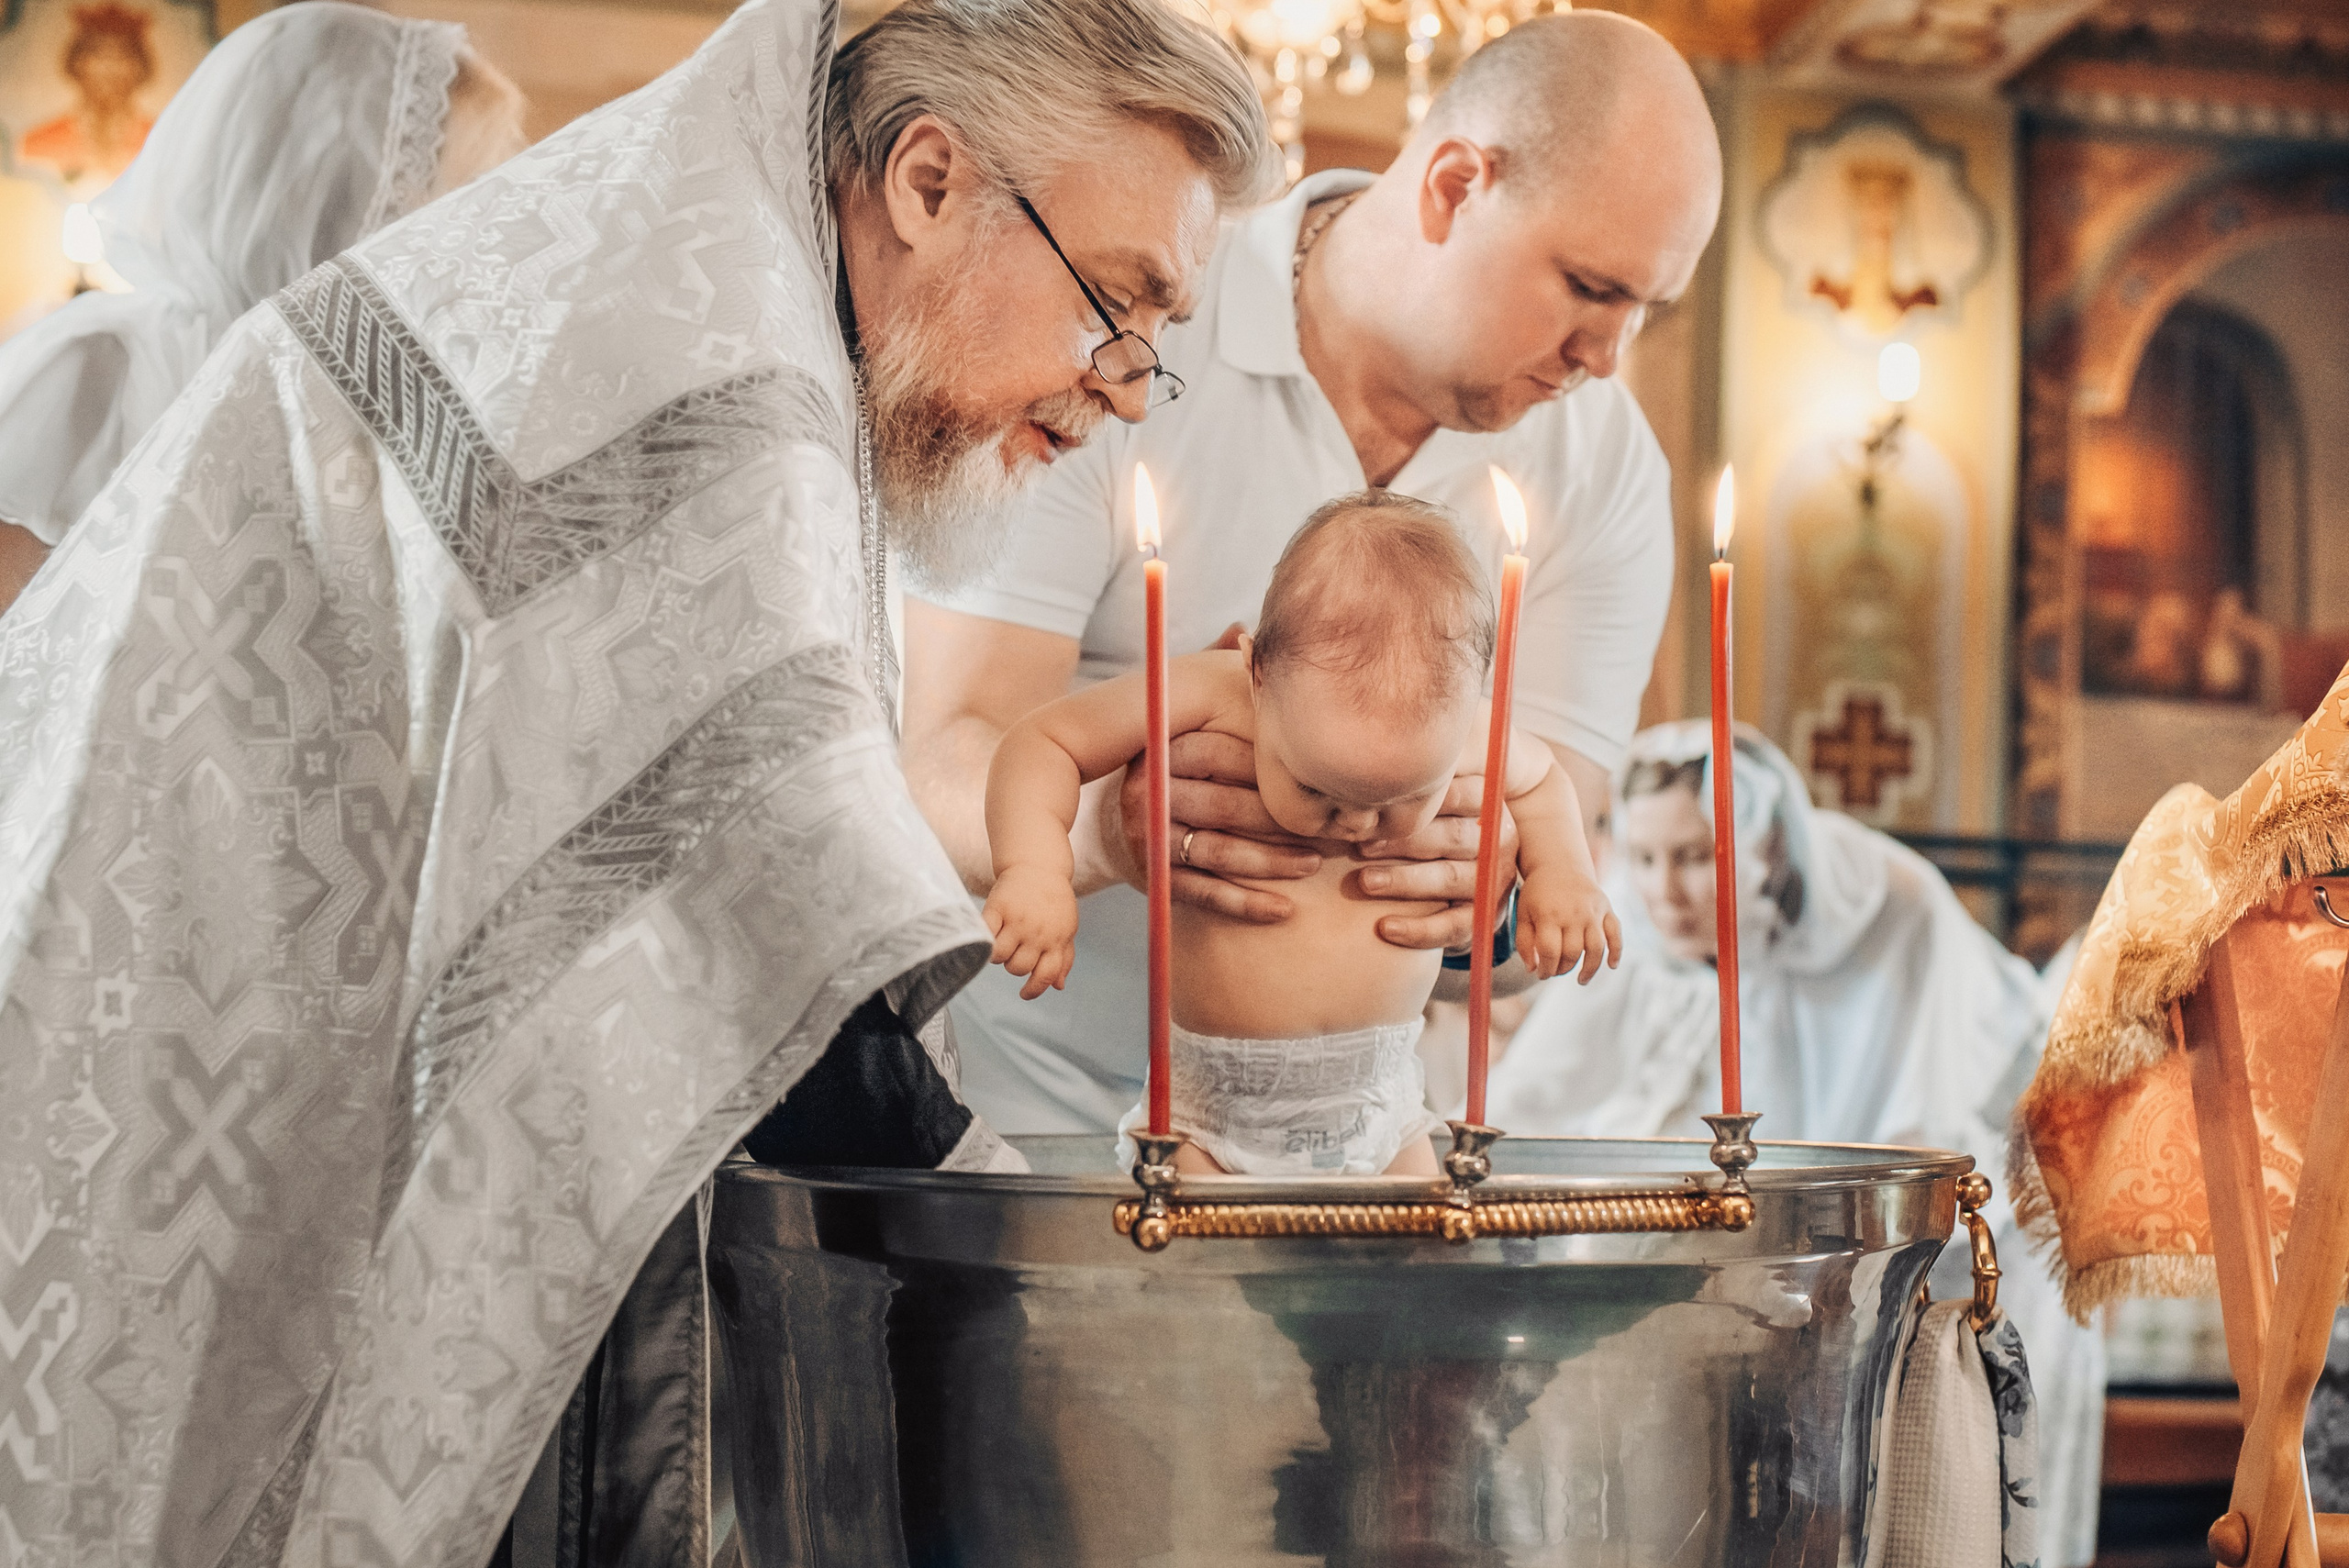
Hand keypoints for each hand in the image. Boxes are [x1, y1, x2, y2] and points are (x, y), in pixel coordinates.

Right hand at [982, 866, 1079, 999]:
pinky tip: (989, 935)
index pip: (1045, 976)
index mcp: (1056, 940)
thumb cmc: (1054, 902)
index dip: (1033, 990)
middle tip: (1014, 952)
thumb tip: (1058, 986)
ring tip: (1001, 943)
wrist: (1040, 866)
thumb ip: (1064, 958)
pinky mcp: (998, 907)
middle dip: (1013, 967)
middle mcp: (1037, 933)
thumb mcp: (1067, 929)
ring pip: (1000, 956)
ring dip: (997, 956)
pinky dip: (984, 939)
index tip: (1024, 994)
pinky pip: (985, 934)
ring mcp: (1017, 920)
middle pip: (1017, 969)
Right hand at [1118, 730, 1319, 924]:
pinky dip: (1246, 904)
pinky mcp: (1155, 877)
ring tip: (1312, 864)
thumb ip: (1243, 728)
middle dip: (1278, 821)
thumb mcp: (1207, 735)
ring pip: (1219, 852)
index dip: (1268, 772)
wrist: (1135, 817)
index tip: (1312, 784)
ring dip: (1271, 861)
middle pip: (1224, 806)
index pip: (1220, 755)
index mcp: (1165, 750)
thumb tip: (1303, 730)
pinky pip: (1205, 893)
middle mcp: (1151, 794)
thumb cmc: (1193, 773)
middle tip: (1325, 830)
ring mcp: (1150, 839)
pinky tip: (1283, 909)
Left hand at [1356, 774, 1518, 950]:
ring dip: (1405, 882)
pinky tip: (1385, 928)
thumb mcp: (1430, 785)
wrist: (1452, 867)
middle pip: (1453, 837)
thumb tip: (1385, 736)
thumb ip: (1419, 765)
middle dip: (1403, 842)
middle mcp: (1497, 838)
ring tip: (1364, 882)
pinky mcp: (1483, 916)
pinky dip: (1419, 930)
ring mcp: (1492, 879)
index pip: (1462, 795)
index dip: (1422, 800)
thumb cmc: (1428, 815)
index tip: (1377, 802)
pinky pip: (1453, 926)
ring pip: (1449, 879)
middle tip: (1360, 845)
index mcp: (1488, 799)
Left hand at [1515, 867, 1622, 983]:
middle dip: (1563, 969)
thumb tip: (1533, 970)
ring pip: (1596, 948)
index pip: (1550, 952)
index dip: (1545, 969)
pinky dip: (1616, 951)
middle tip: (1556, 972)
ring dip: (1590, 969)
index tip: (1542, 974)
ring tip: (1581, 980)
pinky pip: (1615, 934)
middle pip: (1572, 953)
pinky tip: (1611, 966)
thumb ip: (1524, 942)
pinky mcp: (1606, 909)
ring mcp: (1593, 912)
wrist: (1560, 865)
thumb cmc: (1538, 894)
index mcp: (1549, 914)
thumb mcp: (1523, 914)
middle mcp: (1573, 913)